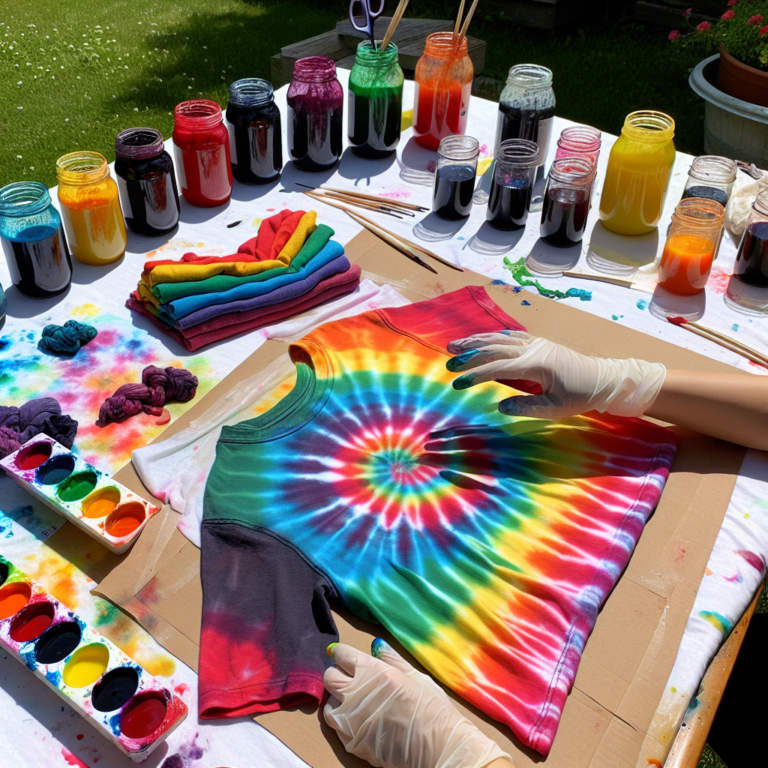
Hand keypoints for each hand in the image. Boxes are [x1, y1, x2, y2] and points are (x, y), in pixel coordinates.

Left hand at [324, 641, 511, 767]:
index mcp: (371, 671)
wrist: (437, 748)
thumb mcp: (415, 675)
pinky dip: (342, 720)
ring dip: (337, 698)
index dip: (343, 653)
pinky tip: (357, 719)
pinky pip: (335, 726)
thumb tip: (376, 644)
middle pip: (330, 676)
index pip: (342, 654)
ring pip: (328, 703)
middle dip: (337, 673)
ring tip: (352, 700)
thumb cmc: (431, 708)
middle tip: (350, 677)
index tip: (347, 656)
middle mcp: (355, 692)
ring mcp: (350, 719)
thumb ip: (392, 658)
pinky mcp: (350, 742)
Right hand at [446, 331, 665, 419]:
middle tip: (448, 360)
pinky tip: (482, 339)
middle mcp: (533, 349)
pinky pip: (511, 336)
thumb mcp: (556, 408)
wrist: (603, 379)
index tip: (457, 383)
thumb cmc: (581, 396)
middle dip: (469, 354)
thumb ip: (527, 408)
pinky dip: (493, 337)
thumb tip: (500, 406)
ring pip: (500, 339)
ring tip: (455, 345)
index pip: (498, 368)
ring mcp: (536, 343)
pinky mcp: (539, 343)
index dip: (475, 375)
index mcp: (536, 365)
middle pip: (494, 348)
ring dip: (476, 341)